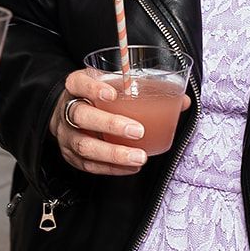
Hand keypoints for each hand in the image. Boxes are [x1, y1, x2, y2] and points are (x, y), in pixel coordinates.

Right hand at [49, 68, 190, 175]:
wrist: (68, 113)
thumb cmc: (95, 97)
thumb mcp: (112, 84)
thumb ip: (143, 89)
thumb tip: (182, 101)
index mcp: (76, 87)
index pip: (78, 83)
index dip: (93, 88)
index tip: (113, 93)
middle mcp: (67, 110)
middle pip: (81, 116)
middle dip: (110, 124)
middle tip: (137, 130)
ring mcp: (66, 134)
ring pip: (85, 145)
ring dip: (114, 153)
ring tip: (138, 157)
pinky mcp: (70, 154)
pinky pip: (89, 165)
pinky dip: (111, 167)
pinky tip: (131, 167)